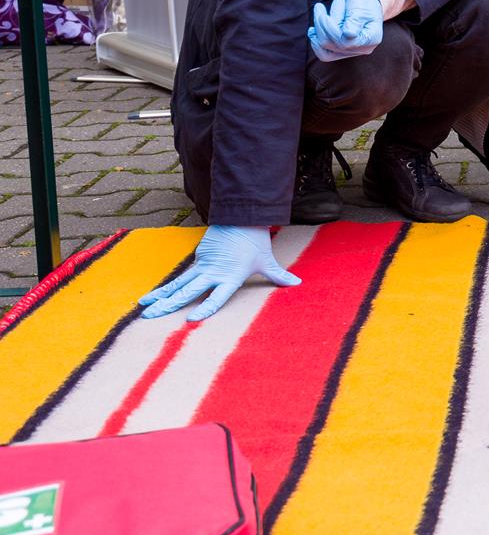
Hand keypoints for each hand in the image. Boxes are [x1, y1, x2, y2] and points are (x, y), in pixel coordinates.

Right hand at [139, 226, 299, 320]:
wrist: (241, 215)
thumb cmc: (255, 241)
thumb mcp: (267, 260)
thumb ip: (278, 275)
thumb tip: (298, 283)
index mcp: (231, 276)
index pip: (218, 296)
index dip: (206, 308)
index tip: (191, 319)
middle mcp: (214, 272)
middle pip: (189, 291)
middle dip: (169, 304)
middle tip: (151, 317)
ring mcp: (203, 265)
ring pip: (180, 283)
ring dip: (162, 296)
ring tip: (144, 308)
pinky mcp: (198, 258)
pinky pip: (183, 276)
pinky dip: (167, 287)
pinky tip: (153, 298)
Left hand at [308, 0, 382, 61]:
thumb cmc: (363, 2)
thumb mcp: (361, 9)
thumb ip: (355, 22)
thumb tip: (347, 34)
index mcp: (371, 38)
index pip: (347, 42)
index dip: (332, 30)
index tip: (324, 16)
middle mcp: (361, 48)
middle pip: (334, 45)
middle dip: (323, 25)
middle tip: (320, 7)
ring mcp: (350, 50)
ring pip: (326, 47)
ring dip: (318, 27)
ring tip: (319, 10)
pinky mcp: (340, 49)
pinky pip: (324, 52)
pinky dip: (316, 39)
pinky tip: (312, 30)